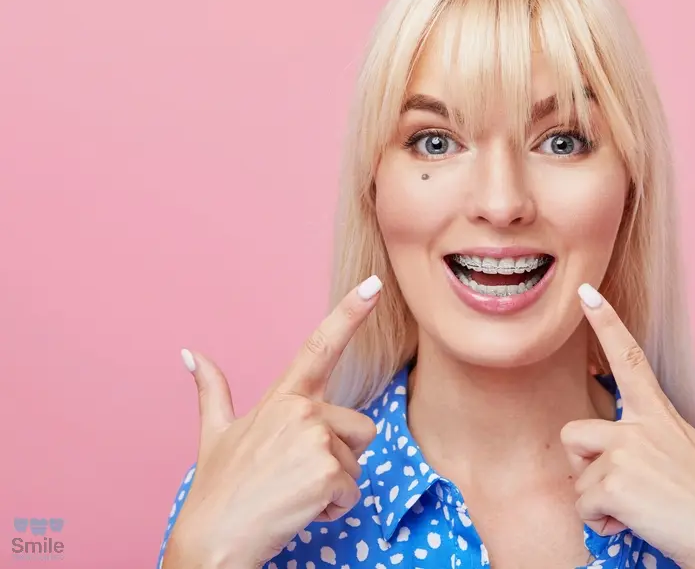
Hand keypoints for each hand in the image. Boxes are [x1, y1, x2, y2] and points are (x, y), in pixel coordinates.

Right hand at [162, 276, 382, 568]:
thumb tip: (190, 354)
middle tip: (295, 477)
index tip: (374, 283)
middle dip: (339, 457)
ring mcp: (316, 439)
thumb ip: (213, 391)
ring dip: (335, 485)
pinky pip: (354, 492)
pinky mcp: (328, 471)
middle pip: (360, 428)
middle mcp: (302, 410)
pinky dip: (333, 509)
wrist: (212, 541)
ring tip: (294, 494)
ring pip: (358, 461)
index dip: (350, 312)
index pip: (321, 346)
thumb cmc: (219, 490)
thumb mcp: (216, 434)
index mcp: (283, 398)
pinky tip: (299, 510)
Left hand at [561, 284, 694, 568]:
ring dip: (596, 499)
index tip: (584, 292)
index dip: (605, 322)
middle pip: (576, 431)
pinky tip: (633, 526)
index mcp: (661, 416)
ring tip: (636, 511)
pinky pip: (582, 504)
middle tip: (623, 489)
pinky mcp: (614, 483)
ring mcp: (624, 454)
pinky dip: (600, 523)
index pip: (629, 358)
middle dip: (585, 464)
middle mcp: (638, 428)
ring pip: (577, 473)